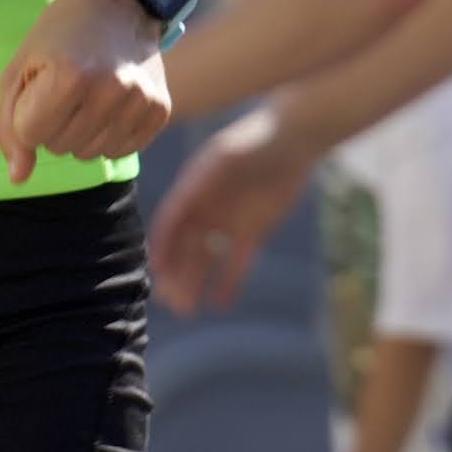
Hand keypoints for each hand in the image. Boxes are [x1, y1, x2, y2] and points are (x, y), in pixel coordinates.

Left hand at [0, 0, 171, 188]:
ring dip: (80, 132)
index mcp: (70, 76)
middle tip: (65, 86)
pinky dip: (108, 135)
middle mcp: (111, 90)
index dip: (28, 113)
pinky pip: (120, 152)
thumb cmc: (59, 34)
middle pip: (59, 148)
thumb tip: (18, 178)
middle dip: (53, 123)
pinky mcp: (160, 111)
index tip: (40, 86)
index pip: (31, 135)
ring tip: (87, 94)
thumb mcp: (20, 69)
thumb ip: (10, 127)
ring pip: (89, 155)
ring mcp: (140, 102)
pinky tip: (110, 104)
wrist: (119, 1)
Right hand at [148, 107, 312, 313]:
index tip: (157, 272)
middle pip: (184, 246)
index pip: (170, 223)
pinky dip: (228, 281)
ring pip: (205, 258)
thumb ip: (202, 181)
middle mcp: (204, 208)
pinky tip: (220, 304)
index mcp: (191, 189)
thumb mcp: (225, 157)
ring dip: (195, 282)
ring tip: (187, 310)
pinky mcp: (252, 231)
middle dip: (176, 274)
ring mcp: (227, 221)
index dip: (163, 247)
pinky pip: (236, 261)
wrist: (293, 140)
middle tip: (172, 302)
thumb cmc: (256, 141)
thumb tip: (179, 206)